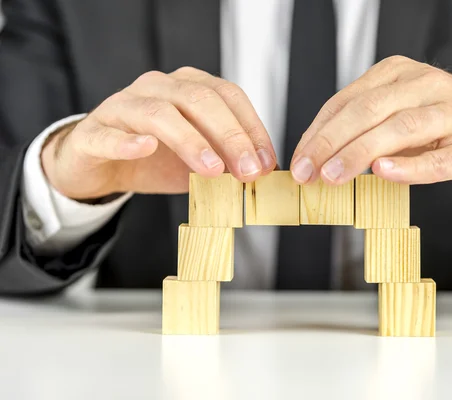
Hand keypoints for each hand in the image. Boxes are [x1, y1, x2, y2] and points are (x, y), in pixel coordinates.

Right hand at [42, 67, 275, 199]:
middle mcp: (157, 88)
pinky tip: (145, 148)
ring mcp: (122, 106)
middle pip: (198, 99)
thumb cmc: (154, 159)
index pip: (227, 95)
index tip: (266, 162)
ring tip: (212, 169)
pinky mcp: (93, 132)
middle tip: (248, 170)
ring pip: (158, 113)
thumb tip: (261, 171)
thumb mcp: (197, 160)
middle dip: (229, 136)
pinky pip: (109, 134)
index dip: (251, 127)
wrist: (100, 166)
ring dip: (190, 140)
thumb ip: (226, 160)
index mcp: (187, 88)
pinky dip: (128, 142)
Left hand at [290, 56, 451, 190]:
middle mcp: (426, 85)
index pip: (348, 100)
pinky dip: (410, 166)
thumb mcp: (401, 114)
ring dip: (360, 152)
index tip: (299, 160)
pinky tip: (383, 173)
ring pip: (400, 128)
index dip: (319, 132)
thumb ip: (366, 130)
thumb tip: (319, 159)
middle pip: (369, 110)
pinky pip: (440, 157)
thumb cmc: (446, 124)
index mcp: (400, 75)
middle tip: (307, 171)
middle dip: (331, 142)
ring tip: (333, 175)